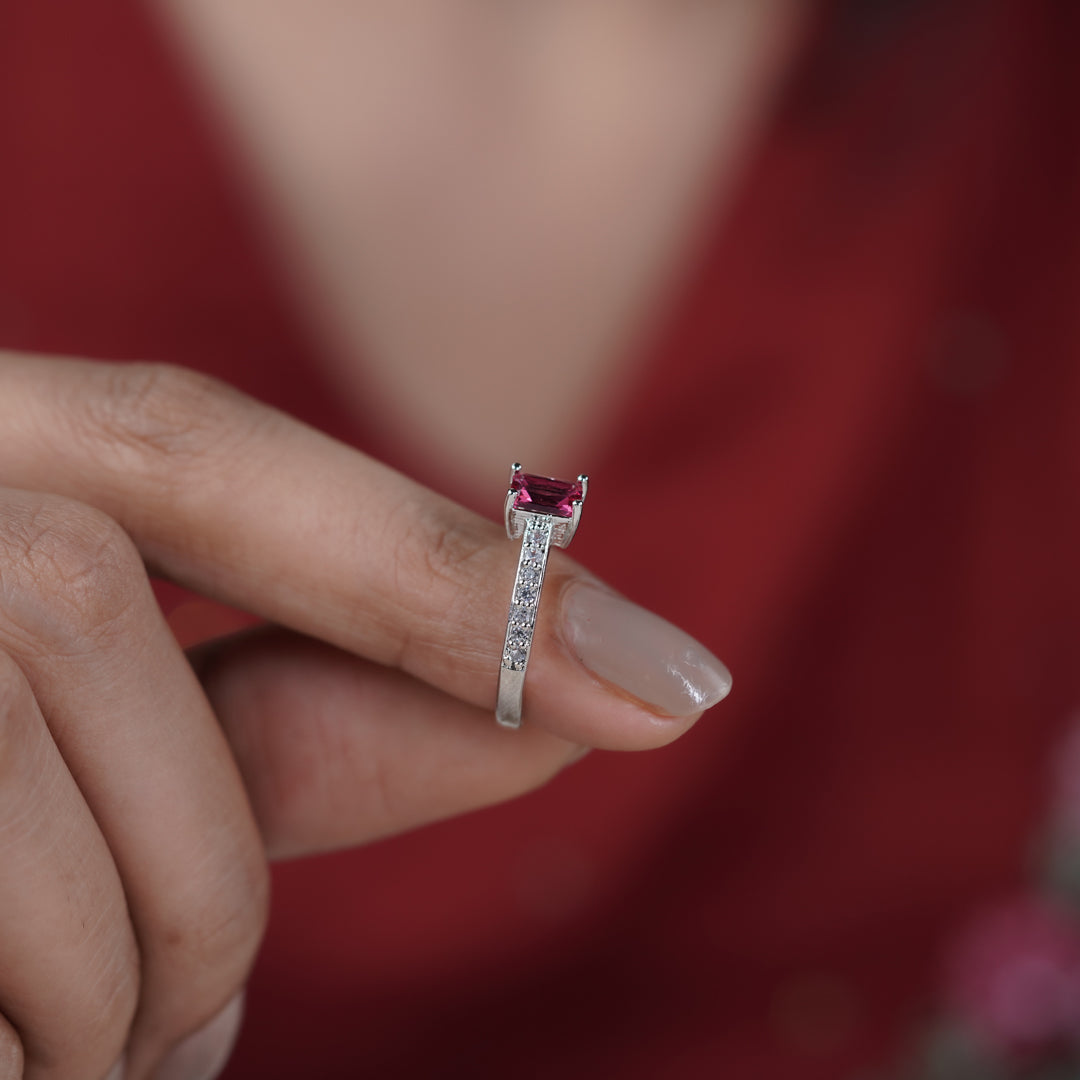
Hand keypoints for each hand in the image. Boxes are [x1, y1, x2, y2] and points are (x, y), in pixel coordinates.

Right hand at [0, 353, 729, 1078]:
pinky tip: (21, 1049)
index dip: (436, 575)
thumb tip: (565, 704)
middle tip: (174, 1012)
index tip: (671, 685)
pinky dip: (36, 1040)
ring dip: (105, 989)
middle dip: (190, 870)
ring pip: (26, 831)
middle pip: (88, 622)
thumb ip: (294, 702)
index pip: (204, 454)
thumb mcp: (82, 722)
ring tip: (61, 1044)